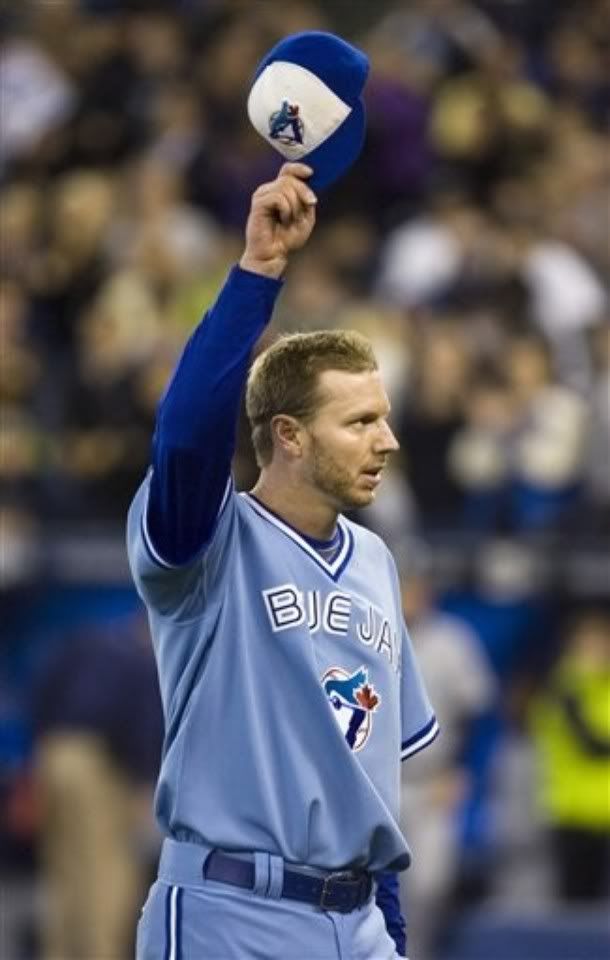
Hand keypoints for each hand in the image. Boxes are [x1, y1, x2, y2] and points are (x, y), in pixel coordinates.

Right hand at [240, 163, 316, 278]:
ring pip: (285, 187)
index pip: (288, 170)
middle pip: (291, 179)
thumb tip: (308, 185)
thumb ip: (308, 201)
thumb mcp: (306, 218)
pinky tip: (284, 220)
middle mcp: (269, 190)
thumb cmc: (286, 239)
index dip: (299, 168)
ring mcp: (262, 195)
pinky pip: (279, 198)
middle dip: (304, 193)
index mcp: (280, 191)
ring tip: (290, 220)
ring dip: (295, 206)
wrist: (272, 255)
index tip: (311, 173)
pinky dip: (286, 210)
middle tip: (306, 209)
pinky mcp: (258, 203)